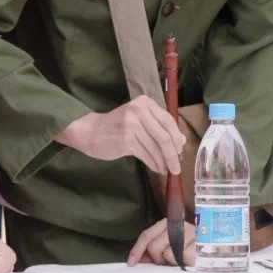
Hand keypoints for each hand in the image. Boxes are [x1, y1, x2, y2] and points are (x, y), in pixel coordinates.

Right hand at [58, 96, 185, 174]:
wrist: (90, 131)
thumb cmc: (117, 126)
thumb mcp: (139, 121)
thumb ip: (159, 128)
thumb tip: (182, 141)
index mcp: (145, 103)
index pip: (168, 121)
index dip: (177, 138)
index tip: (180, 151)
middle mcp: (139, 111)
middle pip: (164, 136)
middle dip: (173, 155)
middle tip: (177, 168)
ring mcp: (132, 125)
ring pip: (156, 148)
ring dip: (163, 162)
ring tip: (165, 170)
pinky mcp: (126, 140)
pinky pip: (146, 155)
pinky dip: (154, 164)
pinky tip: (156, 168)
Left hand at [127, 218, 196, 266]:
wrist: (216, 249)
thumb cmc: (189, 250)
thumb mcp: (170, 249)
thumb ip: (153, 253)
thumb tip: (137, 260)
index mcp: (169, 224)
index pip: (147, 235)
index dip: (137, 249)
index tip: (132, 263)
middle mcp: (178, 225)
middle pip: (154, 246)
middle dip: (157, 259)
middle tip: (167, 262)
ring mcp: (189, 233)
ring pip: (167, 254)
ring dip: (171, 262)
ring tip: (181, 260)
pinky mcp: (198, 244)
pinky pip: (181, 259)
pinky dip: (183, 264)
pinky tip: (190, 261)